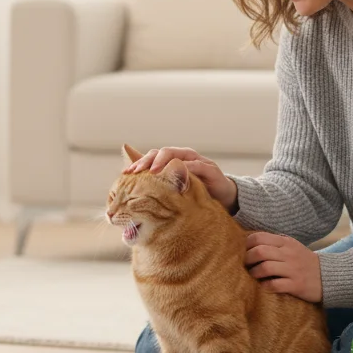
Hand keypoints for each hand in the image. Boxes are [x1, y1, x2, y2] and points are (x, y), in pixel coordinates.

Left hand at [124, 147, 238, 211]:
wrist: (226, 200)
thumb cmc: (196, 196)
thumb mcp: (175, 194)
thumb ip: (158, 191)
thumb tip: (133, 200)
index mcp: (174, 163)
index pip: (153, 157)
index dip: (139, 162)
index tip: (126, 173)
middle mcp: (184, 158)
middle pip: (163, 152)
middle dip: (148, 160)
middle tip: (137, 171)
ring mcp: (198, 161)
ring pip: (178, 154)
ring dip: (164, 161)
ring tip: (153, 171)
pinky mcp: (210, 169)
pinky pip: (197, 165)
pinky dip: (187, 167)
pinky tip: (177, 172)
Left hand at [245, 232, 321, 302]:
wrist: (328, 276)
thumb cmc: (304, 261)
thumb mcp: (292, 246)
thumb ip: (274, 243)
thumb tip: (250, 243)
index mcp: (286, 242)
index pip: (259, 237)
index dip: (247, 245)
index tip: (245, 252)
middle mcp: (288, 254)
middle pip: (260, 252)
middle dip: (248, 259)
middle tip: (247, 265)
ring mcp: (293, 270)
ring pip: (265, 267)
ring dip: (254, 273)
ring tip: (254, 276)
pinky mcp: (296, 285)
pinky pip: (274, 285)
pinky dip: (265, 286)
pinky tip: (264, 286)